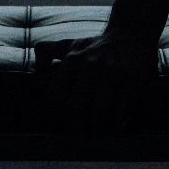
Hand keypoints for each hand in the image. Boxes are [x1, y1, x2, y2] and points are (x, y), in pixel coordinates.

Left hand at [33, 30, 159, 129]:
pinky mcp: (132, 77)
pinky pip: (122, 109)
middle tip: (79, 136)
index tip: (59, 124)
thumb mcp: (71, 43)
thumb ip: (48, 51)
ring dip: (97, 128)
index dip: (55, 115)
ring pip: (99, 112)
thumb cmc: (97, 45)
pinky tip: (116, 124)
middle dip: (75, 127)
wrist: (132, 32)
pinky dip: (117, 122)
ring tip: (96, 132)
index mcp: (73, 58)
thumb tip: (36, 71)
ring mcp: (112, 71)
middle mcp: (91, 64)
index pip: (55, 95)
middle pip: (75, 107)